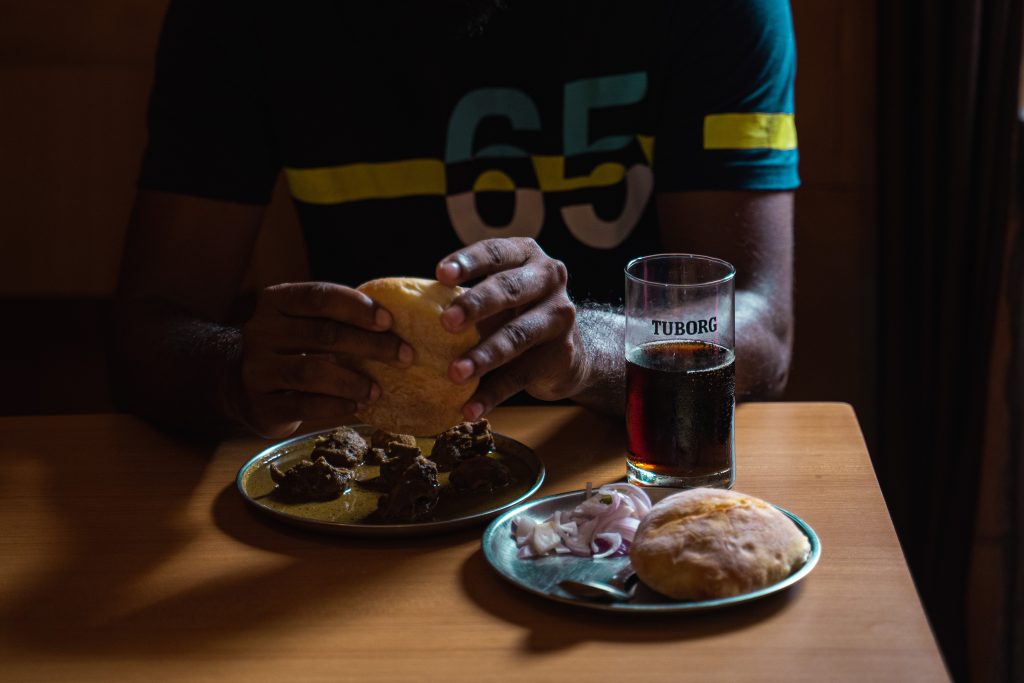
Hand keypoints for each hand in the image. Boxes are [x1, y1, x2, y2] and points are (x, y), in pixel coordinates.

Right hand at [232, 282, 413, 437]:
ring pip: (312, 371)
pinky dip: (335, 405)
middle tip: (404, 356)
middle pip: (323, 334)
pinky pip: (303, 405)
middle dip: (370, 345)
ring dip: (353, 381)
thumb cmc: (289, 347)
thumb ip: (336, 317)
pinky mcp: (261, 405)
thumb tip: (396, 323)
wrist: (238, 384)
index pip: (319, 297)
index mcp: (276, 302)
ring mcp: (257, 369)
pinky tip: (356, 406)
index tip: (389, 321)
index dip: (357, 307)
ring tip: (378, 390)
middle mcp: (260, 331)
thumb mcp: (303, 322)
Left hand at [436, 238, 588, 419]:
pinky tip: (470, 408)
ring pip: (517, 336)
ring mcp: (559, 317)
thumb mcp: (497, 298)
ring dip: (483, 356)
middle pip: (509, 290)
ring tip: (455, 373)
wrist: (570, 352)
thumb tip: (408, 315)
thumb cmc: (516, 315)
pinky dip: (493, 394)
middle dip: (476, 305)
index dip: (468, 262)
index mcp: (526, 256)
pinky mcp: (561, 355)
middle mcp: (549, 279)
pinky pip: (521, 375)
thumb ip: (467, 300)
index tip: (440, 274)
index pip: (495, 254)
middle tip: (446, 322)